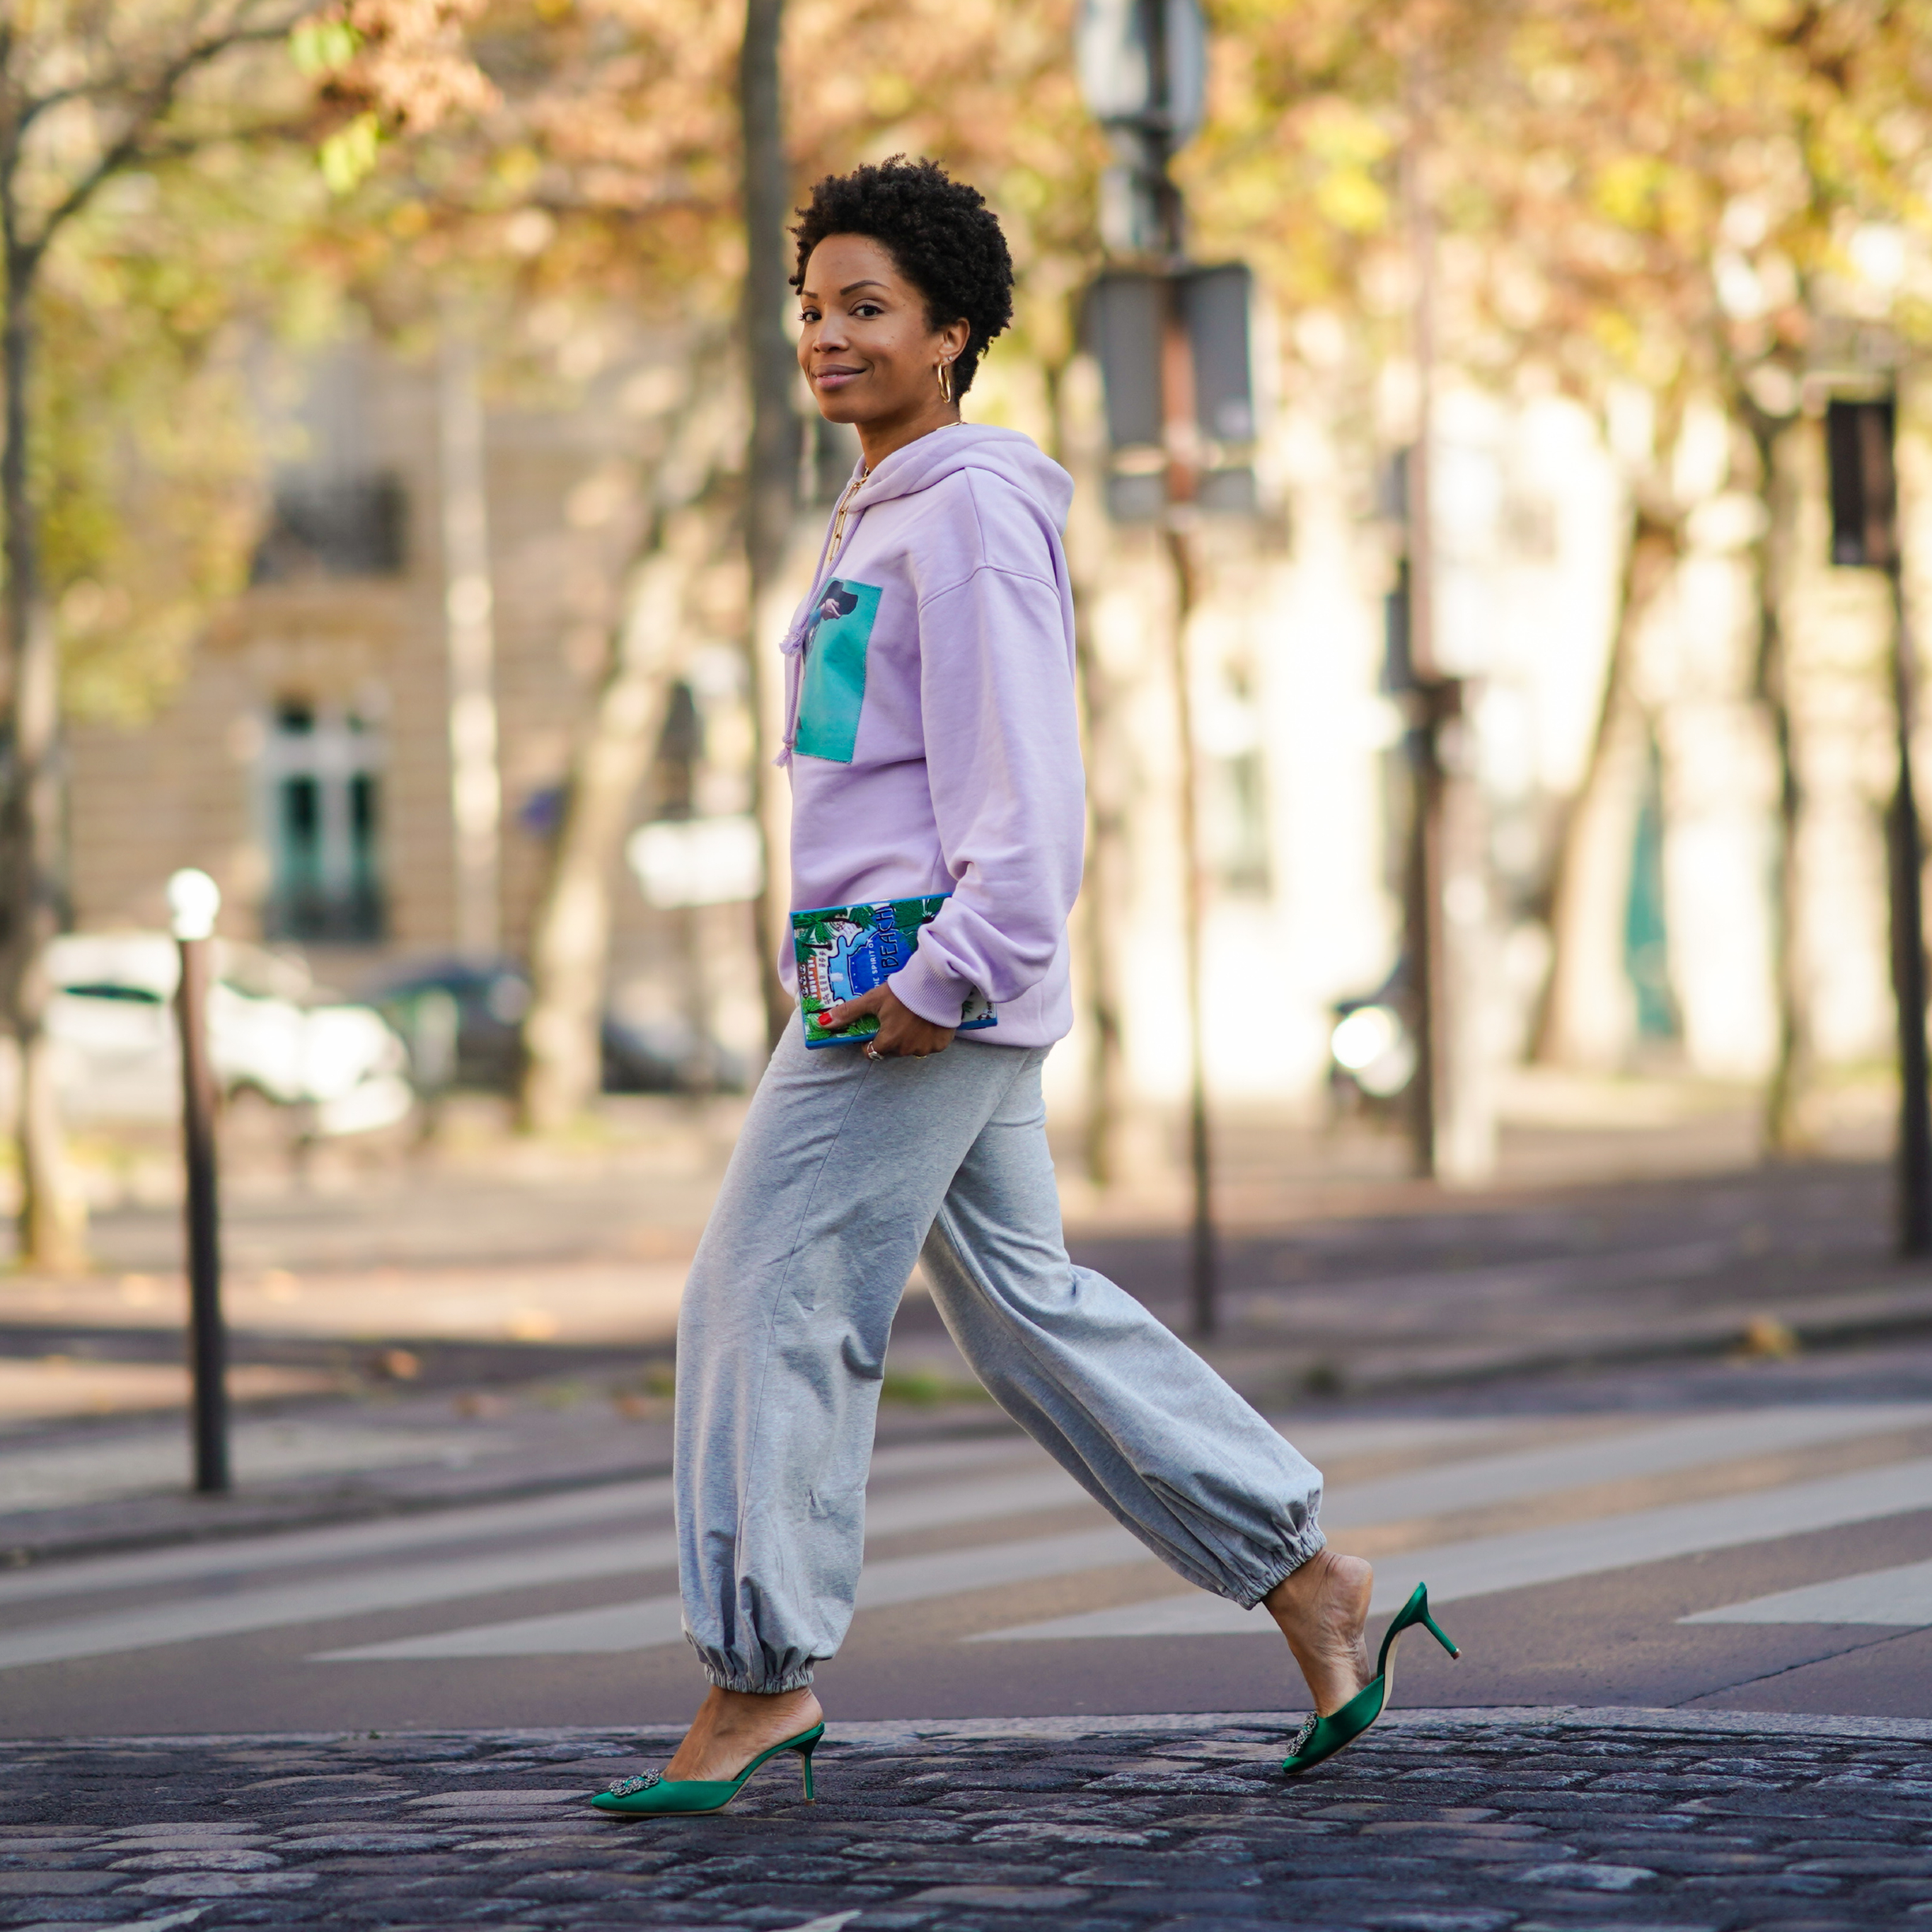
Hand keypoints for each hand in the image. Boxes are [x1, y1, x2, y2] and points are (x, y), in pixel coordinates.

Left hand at [821, 985, 956, 1058]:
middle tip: (895, 1018)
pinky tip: (927, 1021)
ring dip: (910, 1038)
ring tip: (912, 1018)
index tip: (875, 1029)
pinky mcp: (942, 1045)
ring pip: (912, 1048)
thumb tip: (822, 1024)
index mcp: (888, 1042)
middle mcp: (906, 1050)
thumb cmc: (902, 991)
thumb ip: (849, 1013)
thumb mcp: (872, 999)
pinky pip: (931, 1045)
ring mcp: (925, 1049)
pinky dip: (928, 1037)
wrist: (937, 983)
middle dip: (891, 1039)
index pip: (873, 1051)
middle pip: (892, 1050)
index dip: (871, 1041)